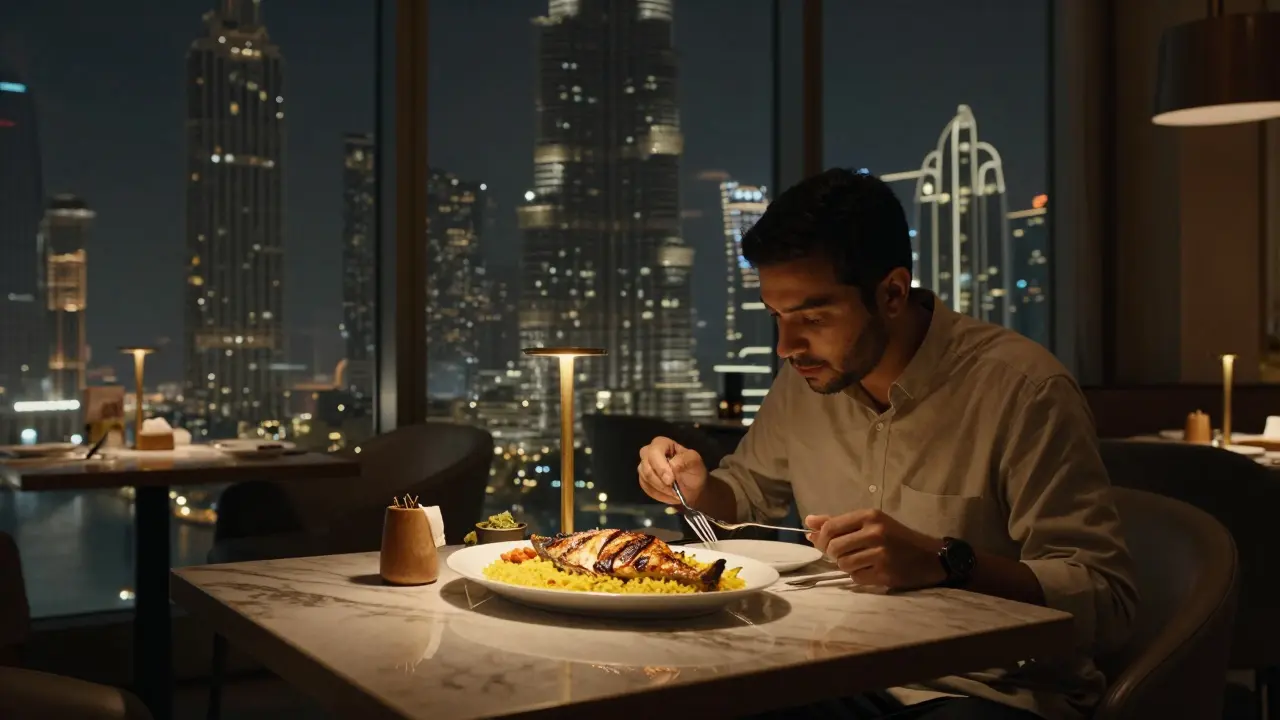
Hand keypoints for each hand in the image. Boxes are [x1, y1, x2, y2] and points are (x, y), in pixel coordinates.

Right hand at [637, 436, 707, 505]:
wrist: (694, 488)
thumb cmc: (694, 472)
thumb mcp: (695, 462)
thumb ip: (685, 459)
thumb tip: (672, 464)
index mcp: (662, 444)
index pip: (654, 452)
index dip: (660, 467)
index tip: (671, 480)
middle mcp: (649, 452)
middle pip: (646, 466)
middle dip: (659, 481)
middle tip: (673, 490)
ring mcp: (645, 466)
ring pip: (645, 478)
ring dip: (660, 489)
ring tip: (674, 493)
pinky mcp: (644, 479)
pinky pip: (645, 488)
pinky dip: (658, 495)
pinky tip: (669, 496)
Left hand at [805, 509, 946, 589]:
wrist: (929, 556)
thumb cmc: (896, 537)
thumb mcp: (871, 522)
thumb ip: (838, 522)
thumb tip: (808, 522)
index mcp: (869, 516)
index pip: (830, 527)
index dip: (821, 538)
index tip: (822, 543)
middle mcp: (875, 533)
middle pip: (833, 547)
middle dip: (832, 554)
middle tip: (842, 554)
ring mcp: (880, 554)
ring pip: (843, 564)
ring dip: (846, 565)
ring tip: (858, 561)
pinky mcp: (885, 573)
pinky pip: (856, 577)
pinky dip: (858, 576)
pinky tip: (869, 570)